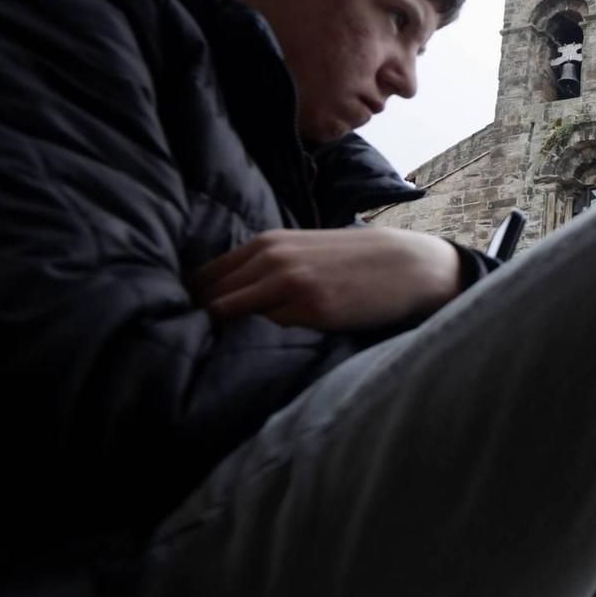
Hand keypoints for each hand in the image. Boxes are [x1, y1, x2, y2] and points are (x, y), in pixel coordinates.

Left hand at [192, 228, 461, 330]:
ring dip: (223, 333)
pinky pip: (270, 328)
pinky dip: (263, 339)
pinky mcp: (312, 309)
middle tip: (195, 346)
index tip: (188, 324)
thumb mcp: (304, 251)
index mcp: (267, 243)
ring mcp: (290, 283)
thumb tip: (227, 300)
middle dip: (199, 320)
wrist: (407, 264)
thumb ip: (267, 267)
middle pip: (209, 296)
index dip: (193, 302)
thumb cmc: (355, 263)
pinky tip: (267, 349)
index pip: (204, 276)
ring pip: (231, 312)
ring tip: (220, 354)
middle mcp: (272, 258)